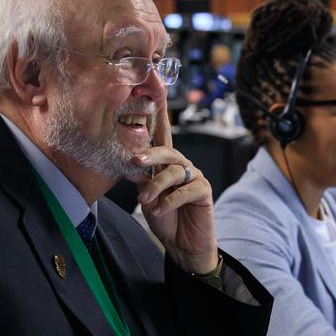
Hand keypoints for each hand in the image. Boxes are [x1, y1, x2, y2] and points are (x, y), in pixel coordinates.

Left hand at [134, 110, 217, 273]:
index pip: (161, 134)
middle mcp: (181, 164)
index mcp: (165, 162)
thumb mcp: (146, 195)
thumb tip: (131, 162)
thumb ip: (141, 177)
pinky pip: (186, 189)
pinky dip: (170, 201)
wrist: (182, 245)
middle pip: (167, 150)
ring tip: (145, 200)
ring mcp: (194, 176)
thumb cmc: (164, 218)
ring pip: (174, 171)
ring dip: (156, 186)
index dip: (159, 112)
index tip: (154, 91)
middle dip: (150, 154)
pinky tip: (160, 210)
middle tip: (135, 161)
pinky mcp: (204, 191)